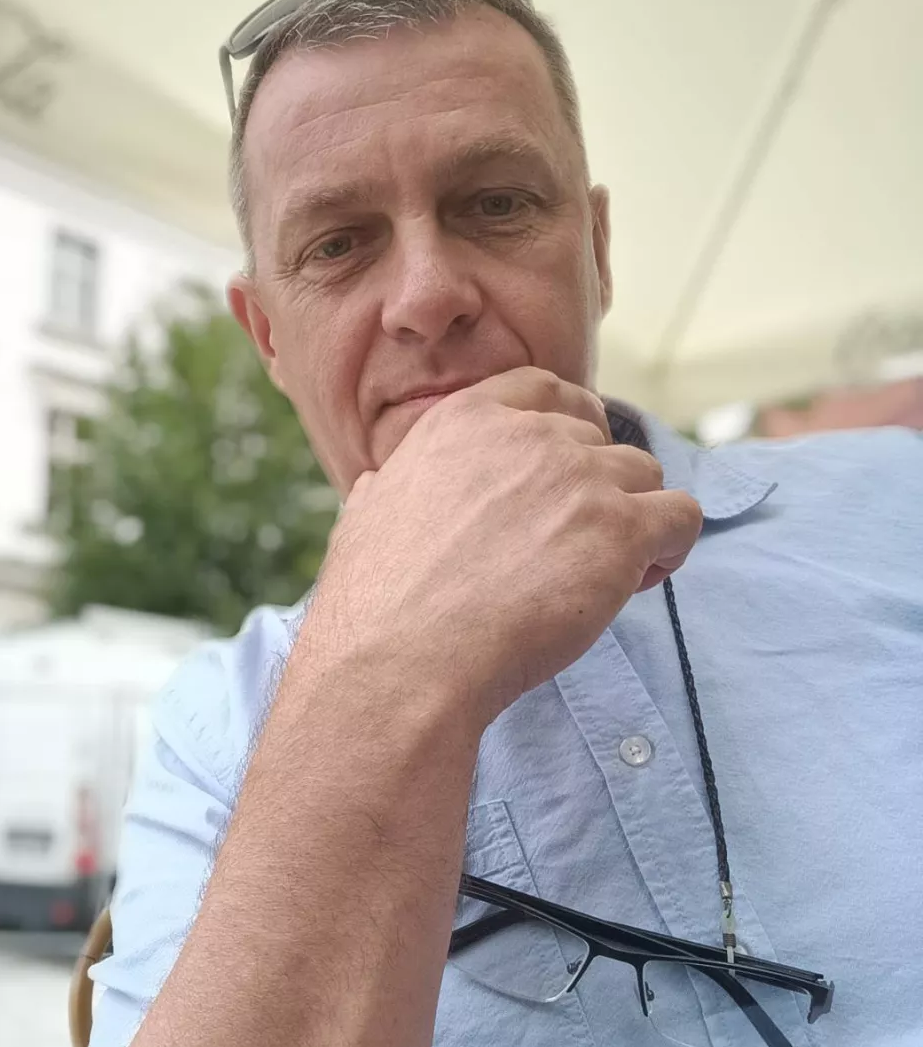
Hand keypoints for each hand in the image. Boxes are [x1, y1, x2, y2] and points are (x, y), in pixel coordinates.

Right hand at [313, 369, 702, 724]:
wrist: (404, 656)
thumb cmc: (376, 602)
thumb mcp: (365, 516)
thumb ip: (389, 487)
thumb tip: (379, 485)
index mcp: (466, 420)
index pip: (546, 390)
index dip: (570, 427)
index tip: (570, 470)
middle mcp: (529, 435)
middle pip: (600, 440)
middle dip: (597, 488)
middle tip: (576, 547)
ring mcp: (580, 478)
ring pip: (646, 473)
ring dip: (636, 517)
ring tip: (609, 572)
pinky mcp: (620, 529)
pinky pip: (682, 516)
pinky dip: (672, 546)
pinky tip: (639, 580)